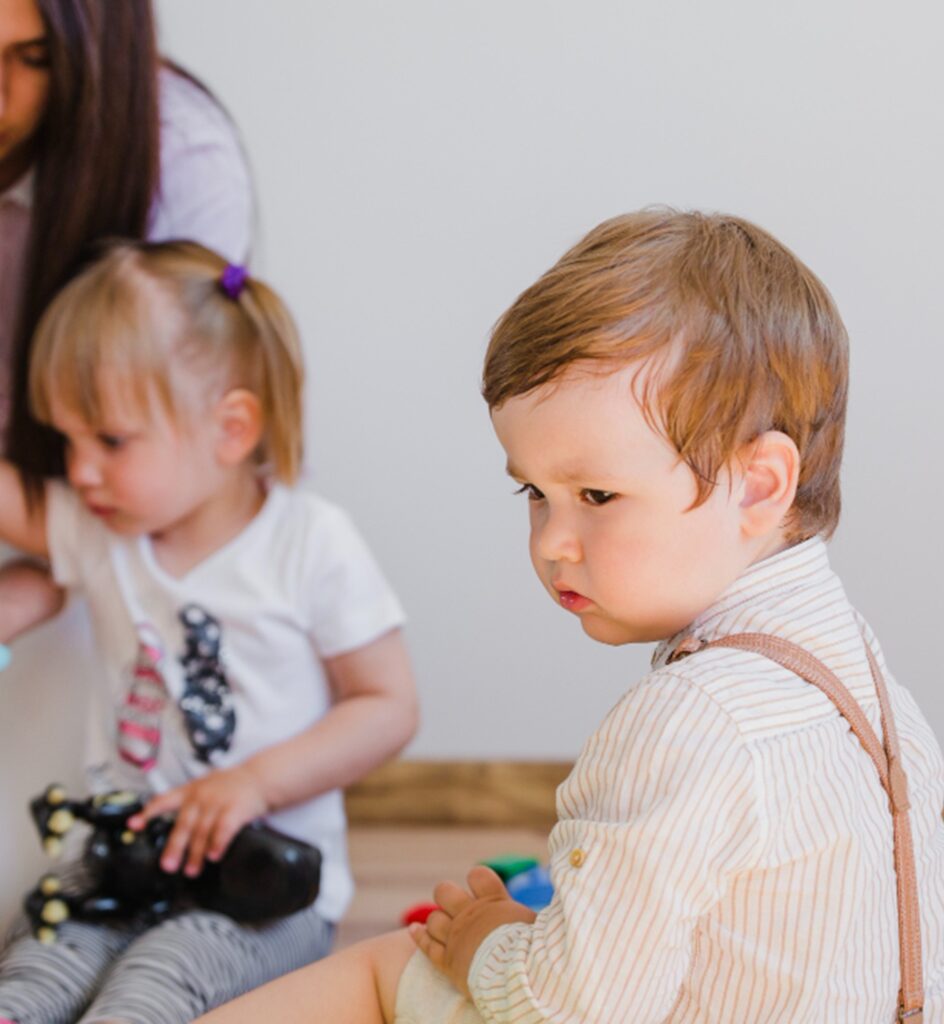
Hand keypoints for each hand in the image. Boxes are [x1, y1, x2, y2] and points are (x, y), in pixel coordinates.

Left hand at [127, 764, 268, 876]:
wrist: (259, 778)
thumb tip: (173, 831)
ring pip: (202, 831)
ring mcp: (218, 802)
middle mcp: (201, 796)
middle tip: (168, 866)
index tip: (133, 825)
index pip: (164, 800)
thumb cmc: (231, 786)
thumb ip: (188, 803)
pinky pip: (223, 830)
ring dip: (196, 853)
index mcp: (190, 790)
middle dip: (174, 847)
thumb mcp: (206, 785)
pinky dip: (217, 844)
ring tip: (191, 870)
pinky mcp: (235, 809)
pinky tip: (214, 856)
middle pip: (183, 824)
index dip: (148, 812)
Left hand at [410, 865, 536, 997]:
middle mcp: (470, 915)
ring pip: (433, 918)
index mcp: (493, 902)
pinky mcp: (446, 961)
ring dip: (437, 922)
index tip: (481, 888)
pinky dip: (418, 936)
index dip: (477, 879)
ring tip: (447, 929)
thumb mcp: (539, 925)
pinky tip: (413, 929)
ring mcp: (456, 937)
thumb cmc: (534, 951)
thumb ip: (535, 912)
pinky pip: (425, 945)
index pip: (478, 874)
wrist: (516, 979)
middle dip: (448, 896)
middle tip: (458, 909)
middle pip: (444, 891)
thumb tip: (559, 897)